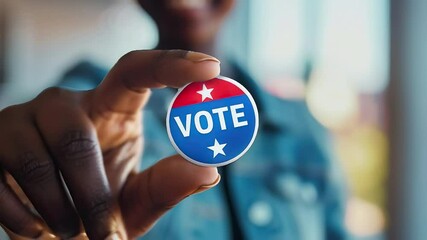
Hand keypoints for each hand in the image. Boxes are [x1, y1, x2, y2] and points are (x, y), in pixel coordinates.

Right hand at [0, 50, 220, 239]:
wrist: (48, 233)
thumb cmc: (98, 209)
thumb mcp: (138, 200)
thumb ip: (169, 185)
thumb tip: (210, 169)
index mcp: (108, 110)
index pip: (135, 71)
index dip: (170, 64)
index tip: (211, 68)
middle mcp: (63, 105)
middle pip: (75, 132)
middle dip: (90, 191)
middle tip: (105, 233)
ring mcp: (19, 121)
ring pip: (36, 158)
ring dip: (58, 210)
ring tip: (69, 231)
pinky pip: (0, 180)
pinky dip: (21, 217)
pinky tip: (36, 229)